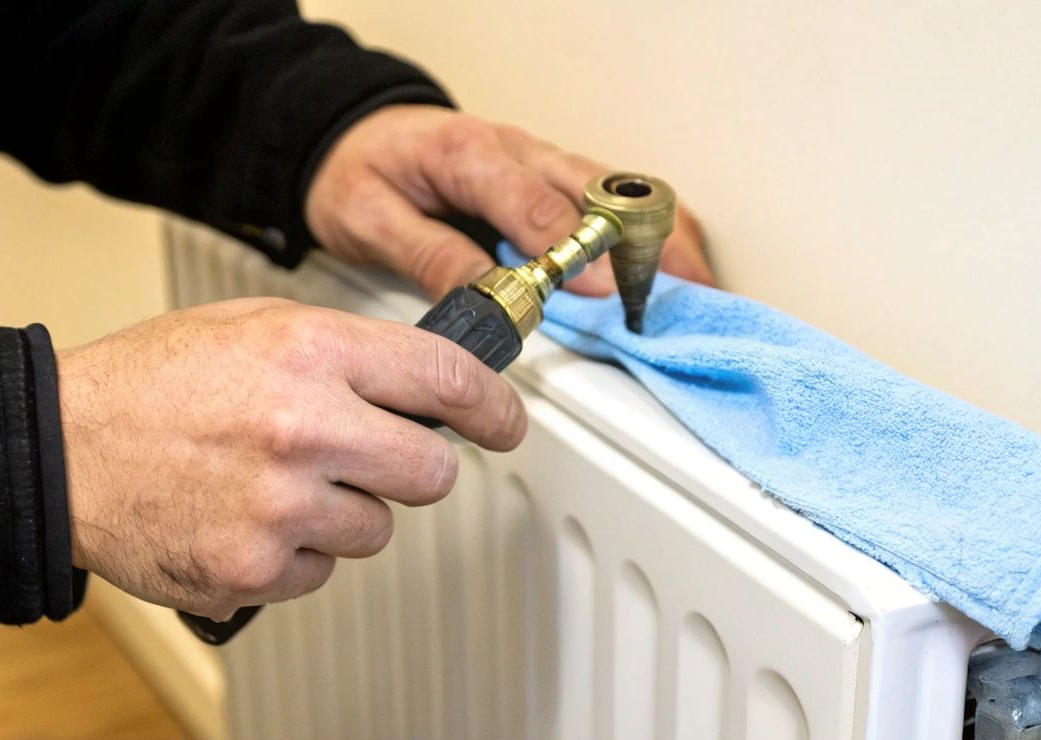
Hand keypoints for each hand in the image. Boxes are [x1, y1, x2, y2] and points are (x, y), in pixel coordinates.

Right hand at [57, 299, 526, 617]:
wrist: (59, 450)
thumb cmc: (150, 385)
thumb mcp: (254, 327)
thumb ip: (345, 352)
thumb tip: (429, 382)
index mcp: (310, 354)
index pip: (448, 382)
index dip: (493, 407)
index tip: (504, 422)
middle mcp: (305, 430)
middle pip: (431, 474)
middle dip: (410, 468)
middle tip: (368, 458)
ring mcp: (281, 509)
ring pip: (376, 531)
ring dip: (343, 514)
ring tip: (274, 483)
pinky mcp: (255, 570)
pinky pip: (320, 573)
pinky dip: (294, 554)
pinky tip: (244, 516)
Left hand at [305, 105, 713, 298]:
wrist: (347, 133)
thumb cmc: (358, 170)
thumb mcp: (369, 219)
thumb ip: (430, 259)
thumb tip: (487, 305)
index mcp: (471, 155)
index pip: (538, 207)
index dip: (576, 254)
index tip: (603, 294)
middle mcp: (519, 150)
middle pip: (604, 193)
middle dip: (643, 247)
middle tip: (666, 302)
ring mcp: (543, 162)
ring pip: (624, 194)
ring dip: (661, 241)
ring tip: (693, 294)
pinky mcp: (554, 178)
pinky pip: (617, 202)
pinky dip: (651, 235)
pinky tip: (673, 273)